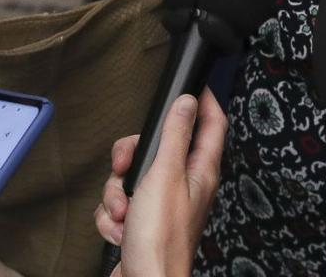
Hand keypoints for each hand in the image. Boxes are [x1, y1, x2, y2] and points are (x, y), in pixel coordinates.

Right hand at [94, 90, 226, 276]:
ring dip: (117, 195)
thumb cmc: (161, 240)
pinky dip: (114, 217)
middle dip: (132, 158)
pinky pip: (121, 204)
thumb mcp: (165, 177)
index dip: (202, 101)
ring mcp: (163, 204)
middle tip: (125, 168)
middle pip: (158, 148)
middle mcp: (185, 184)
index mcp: (200, 170)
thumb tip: (187, 101)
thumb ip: (175, 136)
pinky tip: (120, 229)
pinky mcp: (143, 222)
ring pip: (132, 177)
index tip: (190, 86)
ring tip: (124, 213)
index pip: (211, 123)